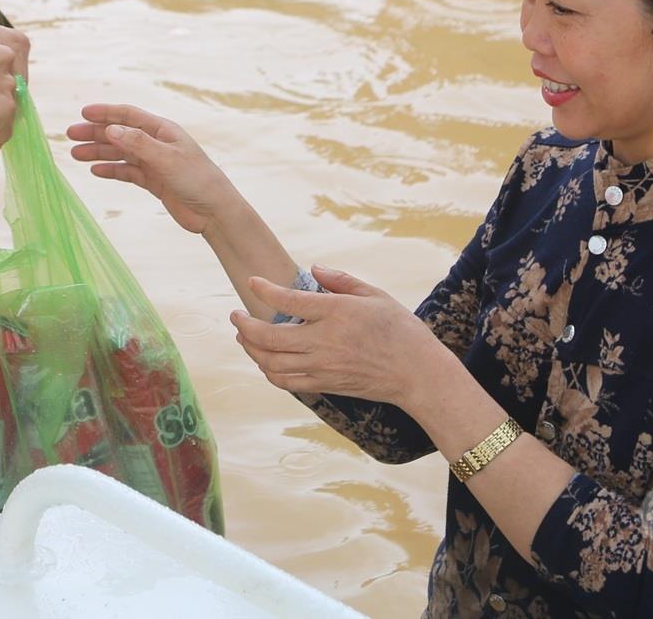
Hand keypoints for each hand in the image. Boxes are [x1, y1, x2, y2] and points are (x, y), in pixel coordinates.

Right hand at [65, 104, 236, 233]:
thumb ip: (138, 144)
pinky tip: (95, 170)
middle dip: (95, 133)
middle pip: (120, 134)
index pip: (129, 115)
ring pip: (120, 153)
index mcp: (162, 130)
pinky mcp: (153, 181)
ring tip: (75, 154)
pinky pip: (127, 172)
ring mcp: (154, 162)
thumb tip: (110, 129)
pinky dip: (111, 170)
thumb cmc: (197, 179)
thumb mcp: (166, 158)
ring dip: (98, 152)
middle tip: (70, 135)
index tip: (83, 113)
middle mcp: (156, 143)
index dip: (106, 112)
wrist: (214, 211)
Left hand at [231, 266, 436, 403]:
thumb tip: (314, 268)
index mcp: (336, 313)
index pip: (288, 300)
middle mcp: (324, 341)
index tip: (252, 281)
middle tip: (235, 314)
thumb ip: (341, 280)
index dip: (264, 290)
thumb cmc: (400, 329)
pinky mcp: (324, 385)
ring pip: (270, 362)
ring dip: (250, 349)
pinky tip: (264, 360)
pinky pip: (285, 382)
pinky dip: (268, 371)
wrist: (417, 374)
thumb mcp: (375, 294)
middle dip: (244, 325)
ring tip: (244, 336)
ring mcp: (322, 367)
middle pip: (268, 336)